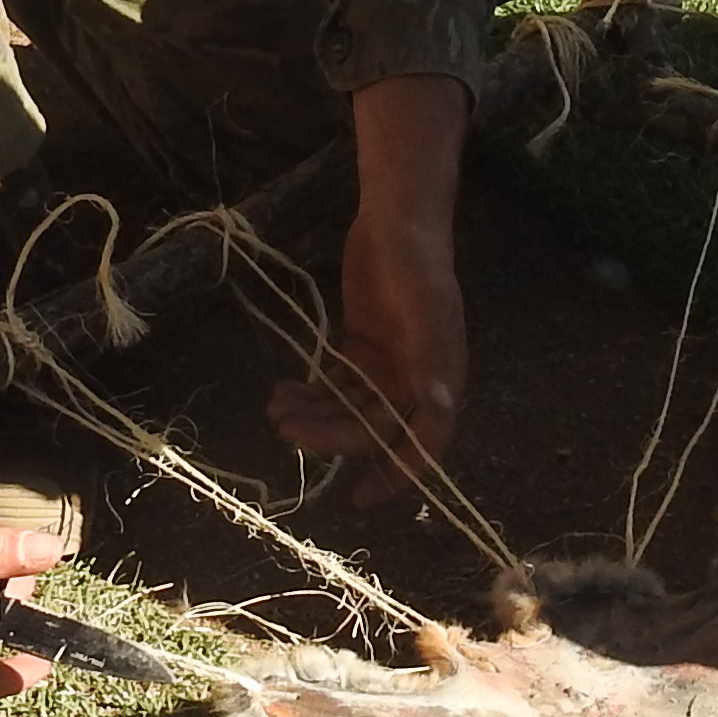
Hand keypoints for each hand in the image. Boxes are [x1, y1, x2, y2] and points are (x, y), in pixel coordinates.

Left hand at [271, 200, 465, 504]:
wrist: (396, 219)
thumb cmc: (416, 261)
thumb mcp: (424, 307)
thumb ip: (431, 358)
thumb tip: (441, 411)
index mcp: (441, 379)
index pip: (424, 442)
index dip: (396, 474)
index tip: (359, 497)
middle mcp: (417, 381)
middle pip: (374, 429)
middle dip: (332, 436)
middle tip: (287, 429)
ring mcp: (387, 368)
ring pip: (350, 411)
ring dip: (315, 417)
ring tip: (276, 407)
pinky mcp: (361, 350)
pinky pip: (335, 387)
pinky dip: (310, 394)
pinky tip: (281, 390)